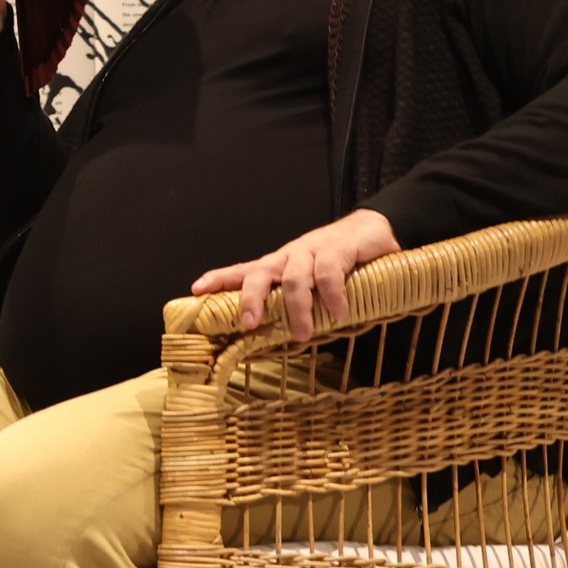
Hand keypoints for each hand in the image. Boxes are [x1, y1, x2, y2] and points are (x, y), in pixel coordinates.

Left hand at [196, 208, 402, 343]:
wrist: (372, 230)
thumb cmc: (336, 261)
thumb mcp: (309, 281)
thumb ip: (293, 301)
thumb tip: (277, 337)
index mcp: (278, 265)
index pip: (243, 270)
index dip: (219, 278)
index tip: (196, 290)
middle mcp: (289, 256)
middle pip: (261, 274)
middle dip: (251, 299)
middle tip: (250, 324)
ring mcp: (312, 250)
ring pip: (295, 279)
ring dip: (297, 309)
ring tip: (303, 334)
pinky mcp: (339, 249)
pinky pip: (329, 273)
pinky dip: (332, 296)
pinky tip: (338, 313)